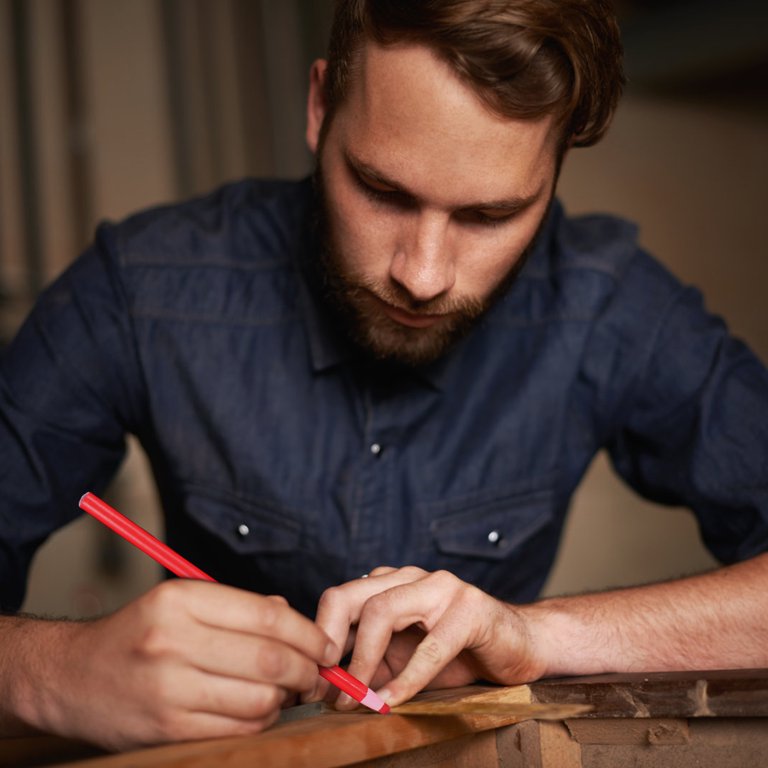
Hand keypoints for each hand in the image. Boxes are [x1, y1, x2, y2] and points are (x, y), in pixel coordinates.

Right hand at [11, 580, 336, 749]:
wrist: (71, 676)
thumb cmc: (139, 634)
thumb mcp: (183, 602)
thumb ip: (241, 608)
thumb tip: (295, 619)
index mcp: (181, 600)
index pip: (267, 616)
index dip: (307, 633)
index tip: (325, 644)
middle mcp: (173, 641)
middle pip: (269, 659)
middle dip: (306, 668)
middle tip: (316, 672)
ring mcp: (168, 689)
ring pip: (258, 699)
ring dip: (285, 698)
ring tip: (286, 690)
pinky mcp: (166, 729)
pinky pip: (237, 729)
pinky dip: (260, 720)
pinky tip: (260, 709)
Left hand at [314, 566, 545, 708]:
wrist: (520, 644)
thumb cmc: (459, 652)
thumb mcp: (403, 658)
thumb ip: (368, 663)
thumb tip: (325, 688)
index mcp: (391, 583)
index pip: (339, 598)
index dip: (319, 638)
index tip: (311, 679)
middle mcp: (411, 577)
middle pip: (351, 597)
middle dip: (330, 644)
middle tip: (325, 688)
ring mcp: (441, 587)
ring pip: (383, 612)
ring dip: (363, 661)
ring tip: (356, 698)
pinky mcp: (469, 609)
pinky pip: (430, 646)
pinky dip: (406, 678)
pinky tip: (393, 700)